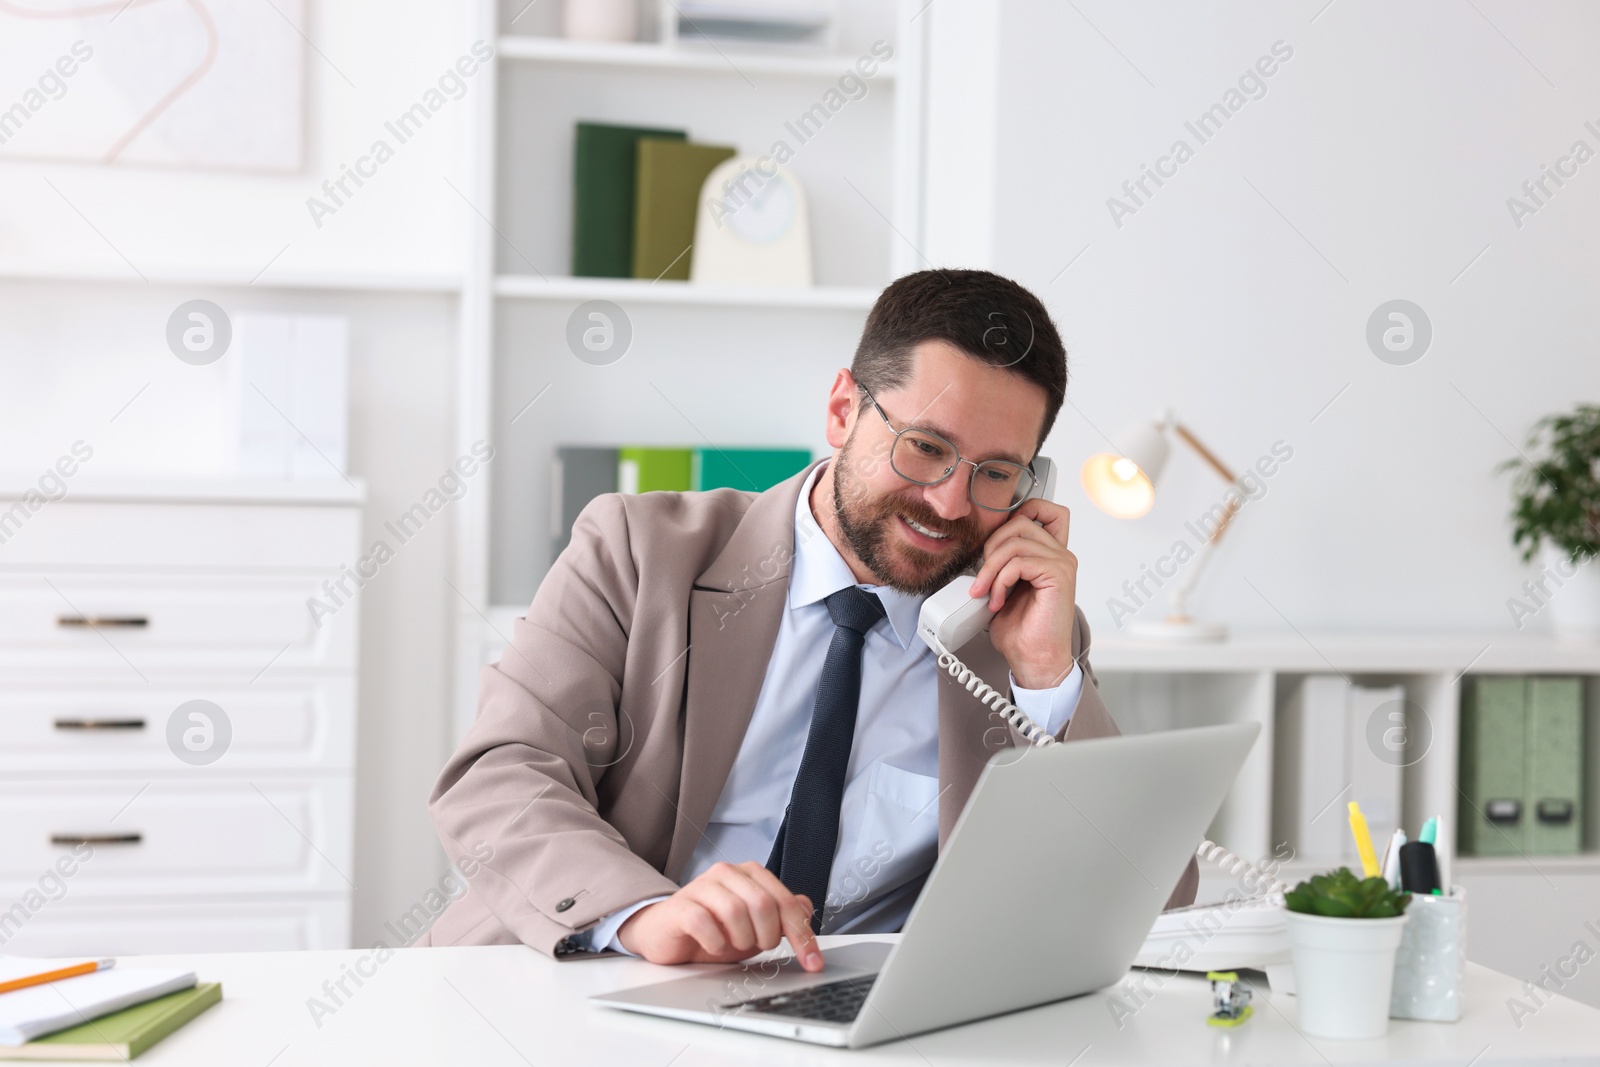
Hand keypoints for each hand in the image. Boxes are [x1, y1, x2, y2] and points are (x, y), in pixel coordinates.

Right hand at [616, 861, 823, 971]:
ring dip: (740, 939)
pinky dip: (715, 942)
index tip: (812, 961)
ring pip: (735, 912)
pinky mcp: (681, 905)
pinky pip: (704, 923)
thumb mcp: (756, 927)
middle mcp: (728, 873)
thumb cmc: (713, 928)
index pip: (787, 901)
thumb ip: (783, 916)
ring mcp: (702, 886)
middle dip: (766, 936)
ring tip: (732, 945)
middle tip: (756, 946)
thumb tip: (805, 911)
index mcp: (751, 874)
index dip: (802, 934)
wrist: (668, 934)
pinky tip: (713, 945)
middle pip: (763, 904)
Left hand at [966, 497, 1077, 689]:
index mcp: (1049, 553)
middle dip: (991, 546)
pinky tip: (997, 600)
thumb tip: (976, 548)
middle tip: (982, 576)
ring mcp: (1062, 563)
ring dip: (990, 567)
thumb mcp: (1002, 586)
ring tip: (985, 592)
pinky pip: (1019, 561)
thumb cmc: (1021, 629)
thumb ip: (1000, 562)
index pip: (1045, 509)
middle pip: (1020, 521)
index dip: (1017, 514)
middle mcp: (1060, 554)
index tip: (994, 543)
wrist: (1032, 659)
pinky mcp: (1058, 576)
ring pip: (1016, 541)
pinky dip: (999, 580)